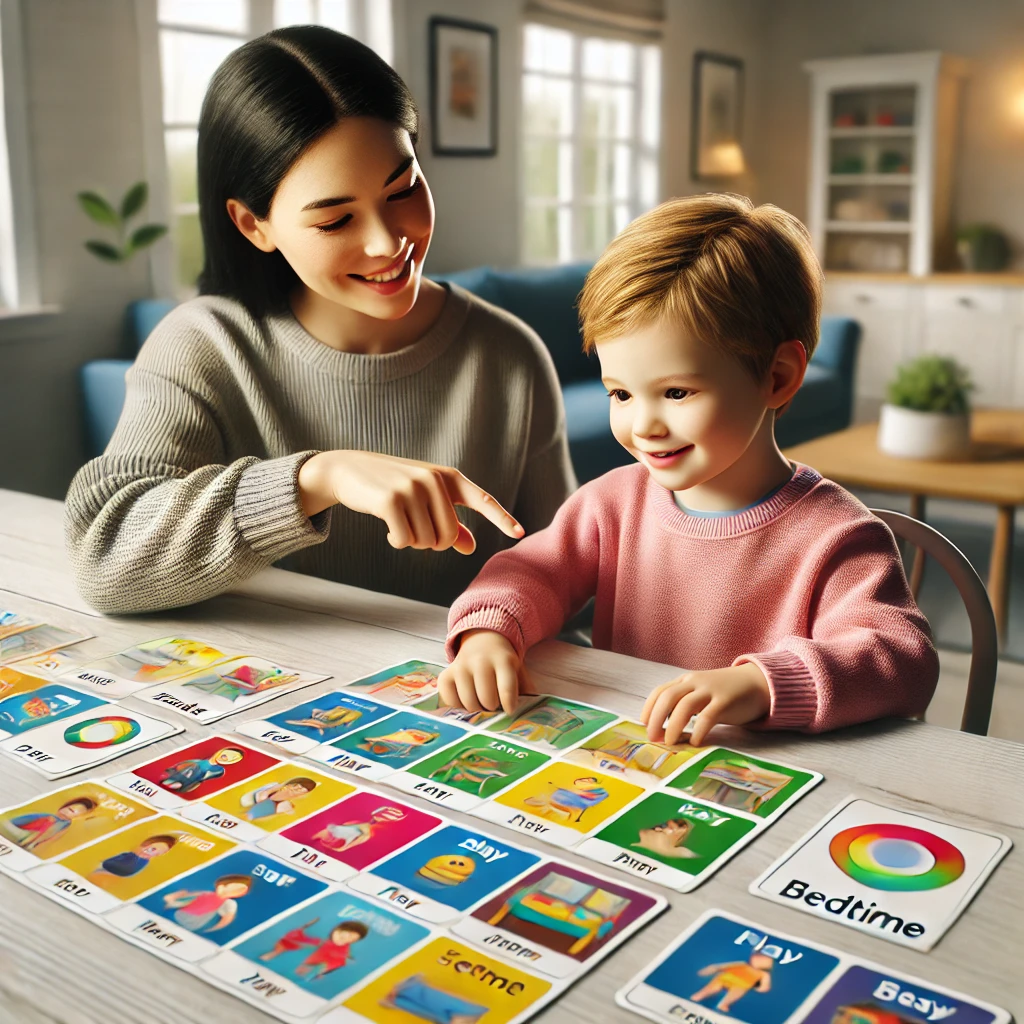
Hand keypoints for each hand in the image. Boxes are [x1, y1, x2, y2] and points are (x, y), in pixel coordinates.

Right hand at [298, 451, 523, 554]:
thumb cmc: (392, 488)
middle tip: (415, 531)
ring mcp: (413, 488)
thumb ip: (449, 522)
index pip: (482, 500)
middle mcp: (434, 480)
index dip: (502, 518)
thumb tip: (471, 547)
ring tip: (399, 522)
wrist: (349, 470)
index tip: (520, 533)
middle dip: (432, 543)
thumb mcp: (424, 500)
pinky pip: (405, 540)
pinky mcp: (391, 500)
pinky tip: (388, 529)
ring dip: (411, 541)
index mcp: (449, 478)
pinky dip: (397, 541)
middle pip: (448, 536)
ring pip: (426, 541)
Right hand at [438, 629, 525, 714]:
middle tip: (494, 704)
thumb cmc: (503, 663)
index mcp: (503, 660)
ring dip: (477, 709)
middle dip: (493, 707)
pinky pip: (450, 701)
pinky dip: (458, 706)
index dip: (509, 704)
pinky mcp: (445, 675)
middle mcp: (480, 661)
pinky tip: (465, 699)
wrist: (482, 640)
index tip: (509, 711)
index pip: (507, 687)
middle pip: (487, 699)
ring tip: (481, 702)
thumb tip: (531, 713)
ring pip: (469, 703)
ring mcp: (460, 667)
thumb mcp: (519, 670)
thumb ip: (526, 689)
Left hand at [640, 663, 770, 745]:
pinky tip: (695, 741)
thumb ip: (684, 706)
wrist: (756, 683)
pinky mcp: (726, 700)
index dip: (648, 708)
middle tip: (653, 738)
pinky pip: (708, 715)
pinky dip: (698, 729)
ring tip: (670, 742)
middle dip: (656, 718)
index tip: (643, 725)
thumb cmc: (724, 693)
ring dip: (673, 725)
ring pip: (685, 705)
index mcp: (685, 680)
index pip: (660, 691)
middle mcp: (694, 682)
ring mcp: (710, 690)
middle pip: (667, 697)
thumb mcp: (700, 694)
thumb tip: (664, 729)